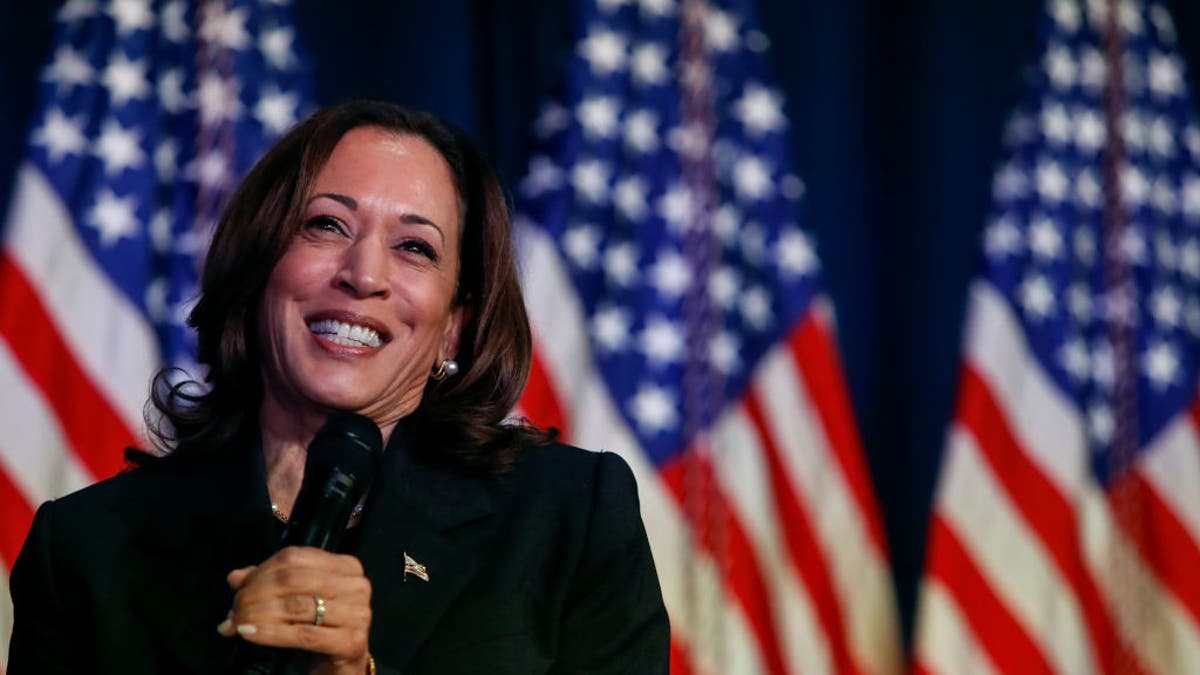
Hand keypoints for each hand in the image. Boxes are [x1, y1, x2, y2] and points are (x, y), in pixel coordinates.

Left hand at [219, 546, 371, 674]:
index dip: (260, 572)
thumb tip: (235, 577)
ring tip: (236, 625)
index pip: (294, 557)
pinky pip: (302, 635)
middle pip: (293, 580)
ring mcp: (358, 613)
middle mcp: (357, 586)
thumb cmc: (320, 631)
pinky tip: (249, 634)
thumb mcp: (295, 602)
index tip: (237, 589)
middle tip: (234, 612)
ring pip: (296, 606)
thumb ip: (269, 584)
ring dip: (257, 615)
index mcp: (346, 566)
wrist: (341, 669)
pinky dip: (270, 634)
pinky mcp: (352, 641)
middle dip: (255, 595)